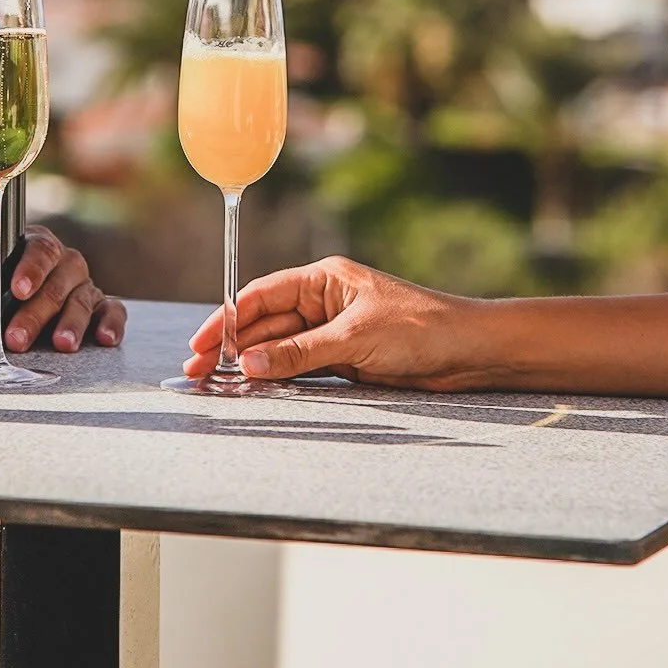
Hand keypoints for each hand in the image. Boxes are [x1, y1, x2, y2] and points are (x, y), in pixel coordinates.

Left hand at [5, 225, 126, 352]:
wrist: (33, 286)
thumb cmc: (9, 284)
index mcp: (40, 247)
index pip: (40, 251)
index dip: (31, 270)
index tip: (18, 289)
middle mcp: (66, 263)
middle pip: (56, 285)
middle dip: (36, 313)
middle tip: (18, 336)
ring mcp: (85, 285)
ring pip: (81, 301)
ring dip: (71, 324)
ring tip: (62, 344)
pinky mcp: (102, 305)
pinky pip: (113, 311)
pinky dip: (111, 324)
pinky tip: (105, 338)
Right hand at [184, 255, 483, 390]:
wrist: (468, 352)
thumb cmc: (421, 329)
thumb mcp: (354, 338)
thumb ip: (299, 352)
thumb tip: (249, 363)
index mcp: (324, 280)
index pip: (264, 295)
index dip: (228, 317)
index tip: (203, 341)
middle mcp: (324, 302)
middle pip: (266, 323)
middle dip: (231, 344)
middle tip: (198, 369)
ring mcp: (332, 331)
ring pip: (279, 347)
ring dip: (251, 363)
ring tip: (217, 381)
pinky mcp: (345, 359)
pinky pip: (300, 366)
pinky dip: (278, 376)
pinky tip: (255, 387)